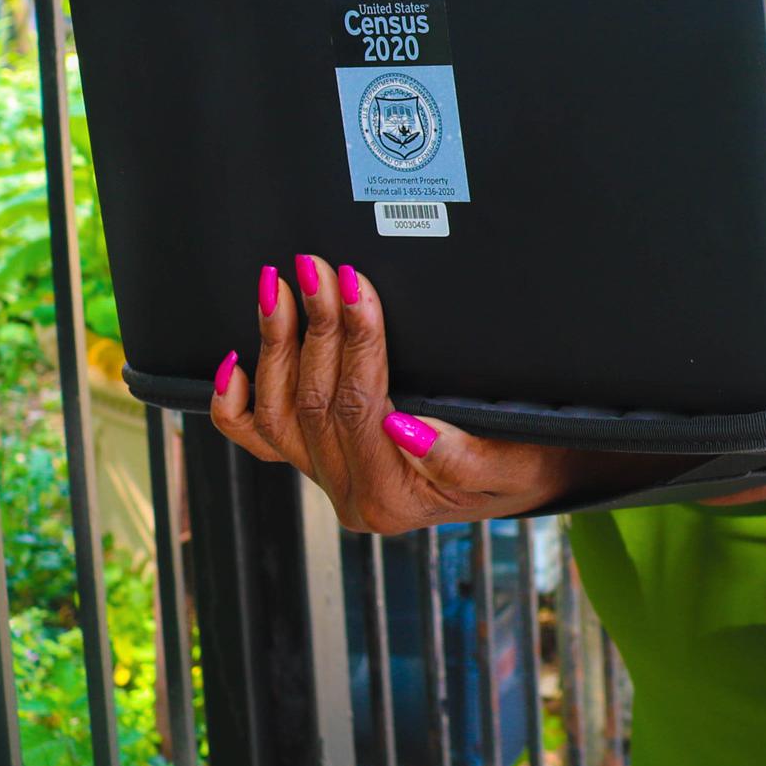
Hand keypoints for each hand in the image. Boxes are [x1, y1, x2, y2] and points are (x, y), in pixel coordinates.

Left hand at [211, 255, 578, 533]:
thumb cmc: (529, 458)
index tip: (353, 285)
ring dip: (276, 343)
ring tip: (280, 286)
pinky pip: (259, 438)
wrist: (530, 473)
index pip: (360, 408)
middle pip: (316, 403)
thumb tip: (407, 429)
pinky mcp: (316, 462)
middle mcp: (352, 496)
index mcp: (394, 497)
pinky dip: (237, 403)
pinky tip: (236, 361)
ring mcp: (327, 480)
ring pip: (280, 411)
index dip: (354, 342)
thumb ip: (461, 455)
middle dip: (316, 326)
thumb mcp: (515, 460)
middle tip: (317, 267)